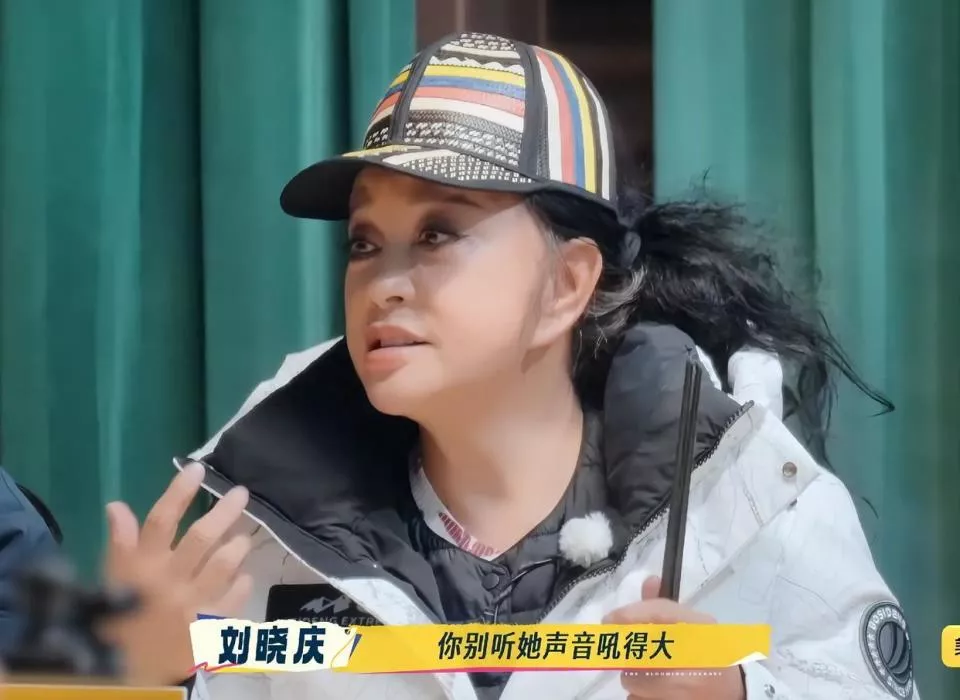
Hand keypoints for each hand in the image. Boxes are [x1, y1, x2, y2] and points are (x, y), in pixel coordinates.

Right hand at [101, 463, 253, 685]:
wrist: (122, 674)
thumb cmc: (119, 618)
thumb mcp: (113, 579)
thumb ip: (121, 543)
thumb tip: (117, 505)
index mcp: (141, 567)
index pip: (160, 520)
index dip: (178, 492)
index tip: (197, 468)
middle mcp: (167, 582)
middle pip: (201, 538)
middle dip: (225, 511)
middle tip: (242, 494)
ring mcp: (190, 605)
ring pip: (224, 565)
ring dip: (237, 546)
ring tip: (242, 538)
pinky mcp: (207, 628)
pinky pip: (234, 598)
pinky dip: (242, 583)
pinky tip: (243, 576)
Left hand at [603, 576, 744, 699]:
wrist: (734, 693)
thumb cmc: (709, 656)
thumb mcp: (695, 628)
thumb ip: (666, 608)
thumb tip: (650, 581)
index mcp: (703, 628)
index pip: (661, 612)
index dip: (630, 614)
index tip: (608, 620)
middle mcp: (698, 656)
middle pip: (640, 651)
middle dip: (630, 656)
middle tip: (637, 658)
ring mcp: (690, 688)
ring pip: (634, 680)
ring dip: (634, 680)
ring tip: (653, 678)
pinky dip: (640, 698)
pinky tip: (658, 694)